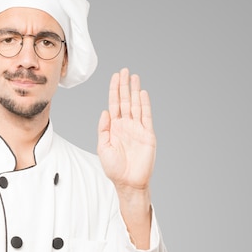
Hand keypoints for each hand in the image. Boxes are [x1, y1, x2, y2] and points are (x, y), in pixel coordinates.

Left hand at [97, 67, 155, 191]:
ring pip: (136, 105)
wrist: (128, 181)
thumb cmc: (114, 168)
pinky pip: (146, 116)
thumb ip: (103, 129)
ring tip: (134, 77)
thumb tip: (105, 111)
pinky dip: (144, 104)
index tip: (115, 77)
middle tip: (124, 70)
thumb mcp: (103, 147)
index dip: (114, 90)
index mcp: (115, 128)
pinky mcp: (147, 134)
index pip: (114, 104)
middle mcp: (126, 125)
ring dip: (134, 91)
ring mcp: (137, 129)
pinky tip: (142, 93)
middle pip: (125, 101)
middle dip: (124, 86)